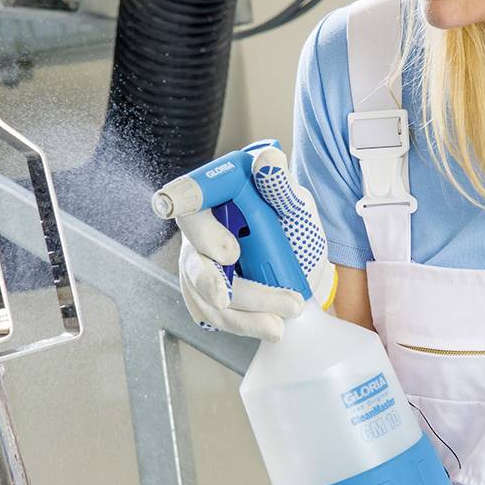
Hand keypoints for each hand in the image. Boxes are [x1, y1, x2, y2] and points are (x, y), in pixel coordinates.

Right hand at [168, 148, 332, 341]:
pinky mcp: (204, 296)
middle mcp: (200, 232)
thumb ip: (279, 186)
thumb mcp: (295, 207)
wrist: (305, 271)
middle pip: (192, 255)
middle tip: (238, 290)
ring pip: (204, 293)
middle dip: (214, 278)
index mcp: (217, 198)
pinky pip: (212, 315)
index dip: (181, 202)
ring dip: (244, 310)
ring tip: (285, 313)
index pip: (189, 195)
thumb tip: (267, 161)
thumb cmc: (296, 231)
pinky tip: (270, 324)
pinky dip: (243, 324)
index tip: (179, 213)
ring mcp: (198, 266)